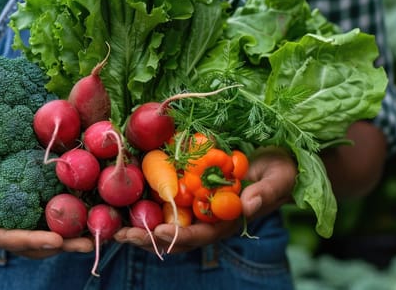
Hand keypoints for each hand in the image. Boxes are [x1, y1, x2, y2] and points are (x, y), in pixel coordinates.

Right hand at [0, 152, 93, 258]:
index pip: (8, 238)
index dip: (32, 240)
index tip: (57, 240)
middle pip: (33, 242)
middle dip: (62, 244)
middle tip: (92, 242)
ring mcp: (10, 219)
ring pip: (42, 230)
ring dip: (70, 232)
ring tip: (99, 229)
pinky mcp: (19, 204)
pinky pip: (43, 212)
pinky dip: (65, 212)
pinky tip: (88, 206)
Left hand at [114, 146, 296, 253]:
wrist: (276, 157)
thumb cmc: (281, 170)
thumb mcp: (279, 178)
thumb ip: (265, 192)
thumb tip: (248, 205)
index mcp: (226, 220)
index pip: (200, 235)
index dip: (178, 236)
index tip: (157, 232)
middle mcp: (207, 217)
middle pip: (174, 235)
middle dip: (147, 238)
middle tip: (122, 235)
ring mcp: (195, 204)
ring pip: (164, 220)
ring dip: (140, 225)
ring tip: (115, 227)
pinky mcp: (187, 187)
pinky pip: (163, 198)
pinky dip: (144, 200)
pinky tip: (123, 199)